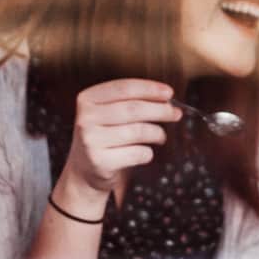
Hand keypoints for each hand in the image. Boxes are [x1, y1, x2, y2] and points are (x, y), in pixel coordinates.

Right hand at [55, 79, 180, 212]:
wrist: (84, 171)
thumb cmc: (104, 137)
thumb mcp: (107, 113)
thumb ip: (130, 102)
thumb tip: (166, 98)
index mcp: (87, 99)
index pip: (124, 88)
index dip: (150, 89)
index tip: (169, 93)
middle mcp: (85, 118)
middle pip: (134, 109)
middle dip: (160, 110)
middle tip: (175, 113)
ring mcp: (91, 140)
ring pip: (138, 131)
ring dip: (157, 133)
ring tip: (161, 137)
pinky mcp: (99, 161)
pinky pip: (137, 153)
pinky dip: (148, 153)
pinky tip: (146, 153)